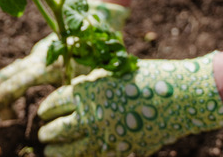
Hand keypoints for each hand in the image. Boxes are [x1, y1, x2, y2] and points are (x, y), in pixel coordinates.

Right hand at [0, 0, 128, 117]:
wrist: (97, 15)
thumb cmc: (99, 46)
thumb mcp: (89, 72)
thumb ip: (71, 90)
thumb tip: (57, 111)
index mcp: (48, 64)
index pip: (15, 85)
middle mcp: (38, 58)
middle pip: (6, 78)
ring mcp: (38, 54)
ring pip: (12, 73)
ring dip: (5, 92)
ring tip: (9, 114)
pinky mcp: (41, 53)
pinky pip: (21, 70)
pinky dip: (15, 84)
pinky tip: (19, 99)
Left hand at [37, 52, 222, 156]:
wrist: (178, 96)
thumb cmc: (147, 78)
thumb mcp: (113, 73)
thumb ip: (91, 85)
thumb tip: (70, 94)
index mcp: (87, 90)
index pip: (55, 103)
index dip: (46, 109)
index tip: (43, 113)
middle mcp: (90, 114)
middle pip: (56, 129)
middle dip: (47, 133)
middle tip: (43, 135)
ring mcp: (103, 135)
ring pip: (68, 150)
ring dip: (56, 151)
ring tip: (51, 150)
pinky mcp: (118, 150)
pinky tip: (78, 155)